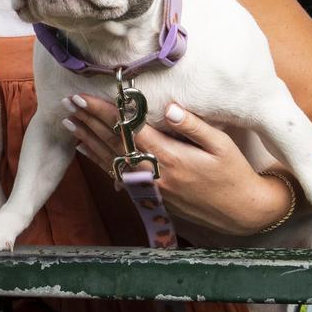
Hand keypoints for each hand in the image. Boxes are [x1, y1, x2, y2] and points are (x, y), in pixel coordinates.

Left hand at [63, 95, 294, 236]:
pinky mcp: (150, 197)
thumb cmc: (235, 174)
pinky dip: (98, 161)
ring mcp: (150, 189)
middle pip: (113, 144)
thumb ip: (194, 126)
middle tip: (68, 104)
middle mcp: (155, 175)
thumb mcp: (222, 145)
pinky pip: (117, 176)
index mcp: (171, 158)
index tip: (84, 98)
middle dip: (89, 123)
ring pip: (110, 161)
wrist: (243, 213)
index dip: (104, 113)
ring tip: (69, 123)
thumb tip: (171, 106)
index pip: (128, 130)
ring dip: (88, 140)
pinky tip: (85, 149)